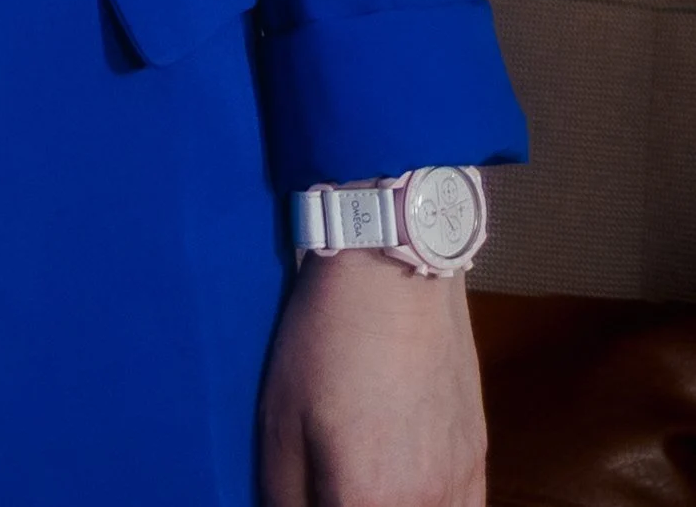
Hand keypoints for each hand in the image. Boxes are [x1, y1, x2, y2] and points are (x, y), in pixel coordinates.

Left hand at [261, 250, 484, 506]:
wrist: (395, 273)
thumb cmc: (328, 339)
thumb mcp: (279, 419)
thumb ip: (283, 494)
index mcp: (368, 502)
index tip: (308, 499)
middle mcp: (425, 505)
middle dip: (354, 506)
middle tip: (331, 487)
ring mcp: (460, 485)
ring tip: (367, 488)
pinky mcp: (478, 458)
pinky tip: (406, 490)